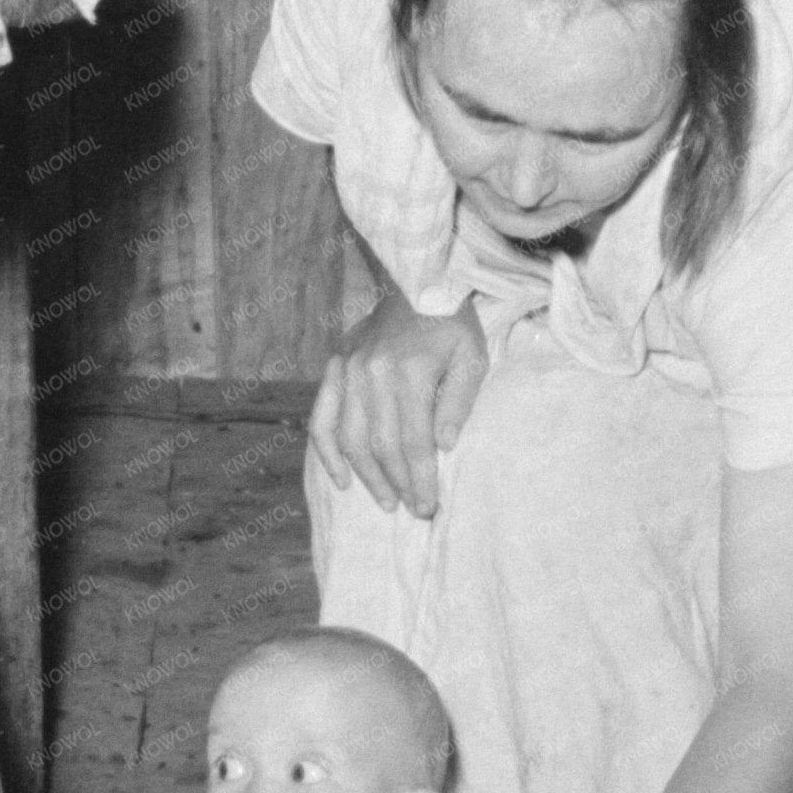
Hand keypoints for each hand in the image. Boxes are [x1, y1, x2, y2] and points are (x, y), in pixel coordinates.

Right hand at [308, 295, 489, 517]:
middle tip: (414, 511)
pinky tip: (341, 479)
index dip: (421, 479)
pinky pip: (321, 418)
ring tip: (386, 501)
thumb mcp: (471, 358)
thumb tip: (442, 447)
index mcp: (408, 372)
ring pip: (350, 439)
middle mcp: (372, 374)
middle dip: (398, 485)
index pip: (413, 441)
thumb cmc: (450, 324)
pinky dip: (328, 452)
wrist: (416, 281)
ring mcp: (348, 370)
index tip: (429, 506)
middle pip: (381, 446)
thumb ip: (458, 403)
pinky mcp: (335, 367)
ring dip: (367, 476)